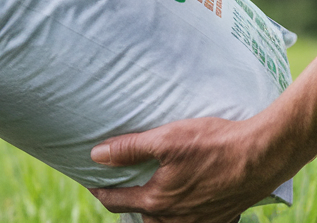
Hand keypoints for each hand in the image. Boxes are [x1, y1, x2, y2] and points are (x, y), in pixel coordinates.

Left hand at [88, 115, 291, 222]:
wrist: (263, 155)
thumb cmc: (213, 144)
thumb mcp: (165, 139)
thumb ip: (128, 149)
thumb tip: (96, 156)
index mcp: (158, 201)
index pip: (116, 201)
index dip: (100, 191)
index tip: (91, 181)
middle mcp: (177, 219)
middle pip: (142, 216)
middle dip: (128, 203)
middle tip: (120, 186)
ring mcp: (201, 222)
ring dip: (155, 212)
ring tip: (150, 195)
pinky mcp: (221, 219)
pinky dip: (182, 215)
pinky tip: (184, 201)